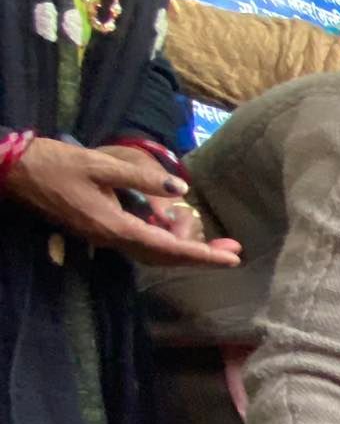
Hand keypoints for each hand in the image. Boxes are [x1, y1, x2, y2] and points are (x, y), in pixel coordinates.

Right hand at [6, 138, 238, 266]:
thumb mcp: (101, 165)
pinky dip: (165, 240)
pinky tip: (177, 228)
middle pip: (165, 256)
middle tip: (234, 251)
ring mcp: (105, 236)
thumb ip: (141, 178)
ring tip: (214, 240)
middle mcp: (112, 238)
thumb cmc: (57, 164)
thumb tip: (179, 190)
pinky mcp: (101, 228)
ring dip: (185, 248)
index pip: (167, 248)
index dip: (201, 255)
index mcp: (114, 226)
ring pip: (154, 252)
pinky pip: (141, 243)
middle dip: (201, 256)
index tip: (230, 259)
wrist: (16, 170)